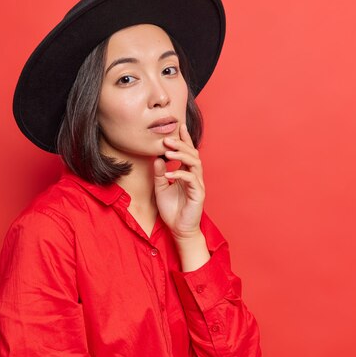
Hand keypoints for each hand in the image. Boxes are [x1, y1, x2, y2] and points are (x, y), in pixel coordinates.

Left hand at [153, 123, 204, 240]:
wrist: (179, 229)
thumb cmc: (172, 210)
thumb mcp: (160, 189)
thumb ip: (159, 174)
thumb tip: (157, 158)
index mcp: (187, 173)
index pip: (188, 152)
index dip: (185, 139)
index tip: (179, 126)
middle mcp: (195, 176)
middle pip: (192, 154)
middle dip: (181, 145)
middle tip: (167, 139)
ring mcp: (198, 184)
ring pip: (195, 163)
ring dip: (181, 156)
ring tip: (168, 153)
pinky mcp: (198, 194)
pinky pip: (191, 180)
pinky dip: (179, 174)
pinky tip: (168, 173)